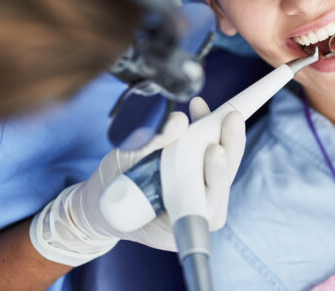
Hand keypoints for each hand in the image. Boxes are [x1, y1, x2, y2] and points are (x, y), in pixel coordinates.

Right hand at [29, 97, 245, 265]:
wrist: (103, 205)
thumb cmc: (108, 194)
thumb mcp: (119, 167)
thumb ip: (147, 146)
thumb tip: (179, 121)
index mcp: (174, 224)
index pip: (207, 203)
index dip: (216, 176)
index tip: (215, 150)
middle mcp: (193, 214)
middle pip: (222, 180)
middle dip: (229, 146)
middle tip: (230, 118)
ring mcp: (198, 198)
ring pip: (220, 167)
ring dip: (220, 136)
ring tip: (216, 111)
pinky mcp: (198, 181)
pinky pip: (209, 158)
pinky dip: (207, 133)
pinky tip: (201, 112)